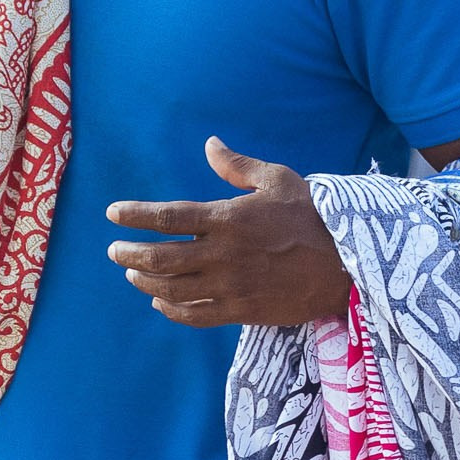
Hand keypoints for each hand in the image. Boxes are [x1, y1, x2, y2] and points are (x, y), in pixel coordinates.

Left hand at [106, 142, 351, 328]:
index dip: (134, 215)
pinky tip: (160, 303)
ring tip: (132, 274)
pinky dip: (171, 310)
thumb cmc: (312, 217)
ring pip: (171, 289)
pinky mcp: (240, 311)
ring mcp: (229, 286)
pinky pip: (194, 316)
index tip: (112, 214)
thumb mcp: (278, 179)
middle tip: (114, 250)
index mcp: (227, 218)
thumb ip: (237, 165)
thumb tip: (209, 144)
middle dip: (129, 254)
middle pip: (159, 257)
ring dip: (144, 282)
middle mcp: (222, 254)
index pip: (167, 217)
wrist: (346, 266)